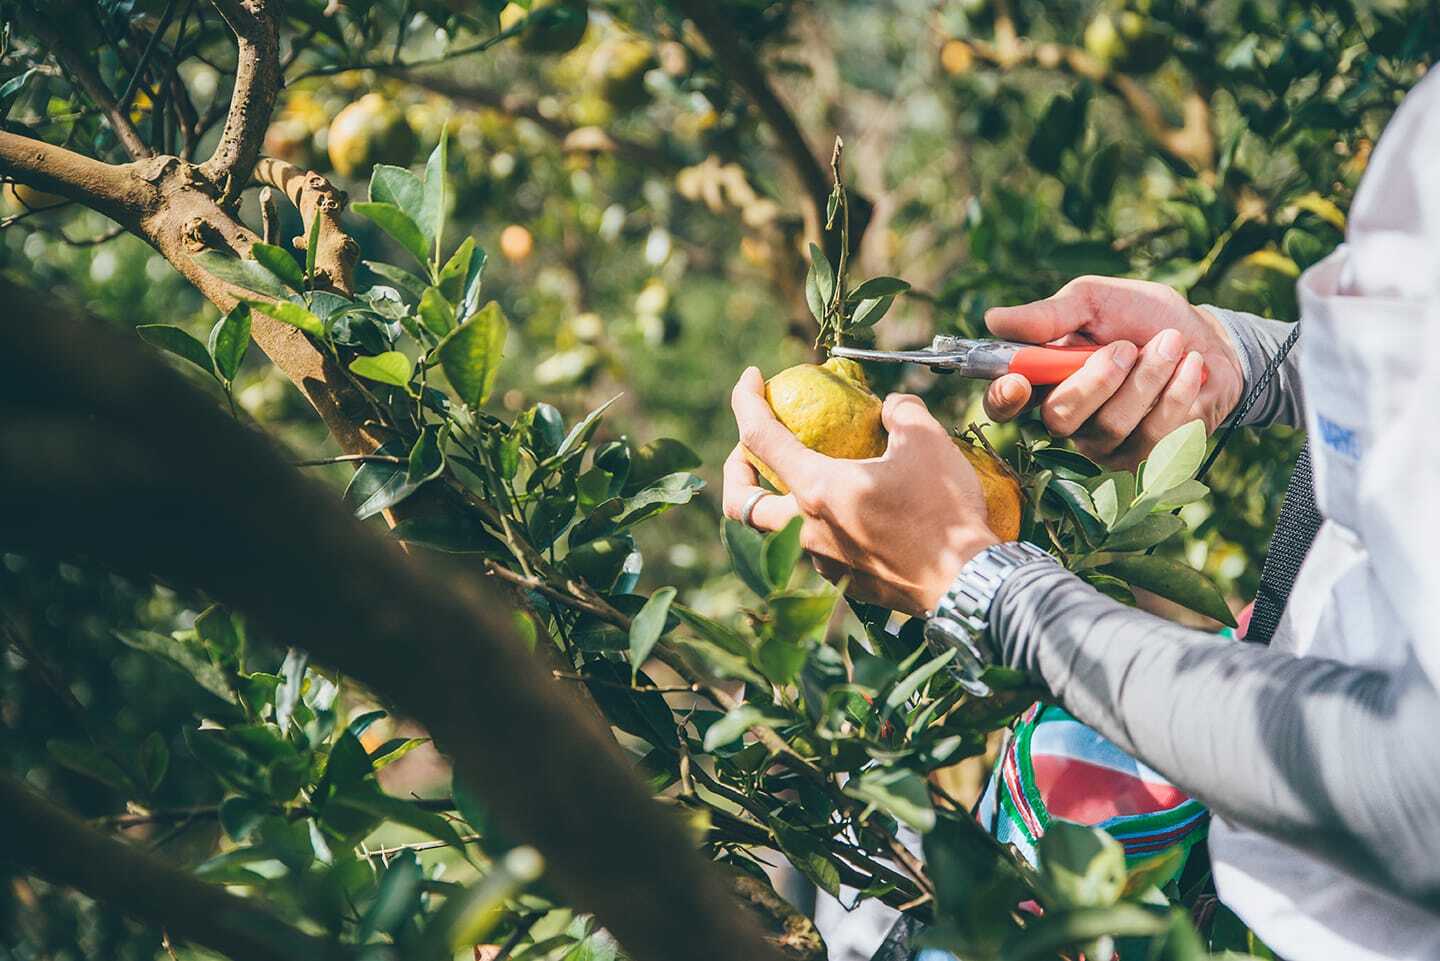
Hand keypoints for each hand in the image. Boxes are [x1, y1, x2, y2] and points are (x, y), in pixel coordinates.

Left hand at [722, 368, 998, 616]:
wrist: (966, 582)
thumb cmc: (944, 511)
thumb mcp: (927, 442)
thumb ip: (902, 412)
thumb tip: (891, 407)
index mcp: (816, 489)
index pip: (759, 437)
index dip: (745, 400)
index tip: (751, 378)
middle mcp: (806, 529)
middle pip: (739, 504)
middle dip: (734, 471)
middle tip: (750, 450)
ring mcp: (821, 561)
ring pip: (773, 532)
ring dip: (773, 502)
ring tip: (797, 480)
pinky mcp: (843, 582)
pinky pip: (811, 551)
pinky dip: (810, 526)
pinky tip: (839, 513)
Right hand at [983, 276, 1243, 468]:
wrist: (1209, 339)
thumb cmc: (1142, 318)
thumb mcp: (1096, 301)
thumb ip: (1050, 314)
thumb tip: (994, 319)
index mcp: (1045, 380)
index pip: (1004, 403)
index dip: (1003, 398)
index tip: (1017, 383)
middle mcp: (1069, 420)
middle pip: (1060, 418)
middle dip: (1098, 380)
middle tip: (1128, 347)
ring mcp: (1106, 445)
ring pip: (1111, 426)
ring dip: (1149, 377)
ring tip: (1172, 344)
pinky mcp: (1146, 460)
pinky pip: (1155, 435)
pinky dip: (1179, 391)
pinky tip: (1190, 369)